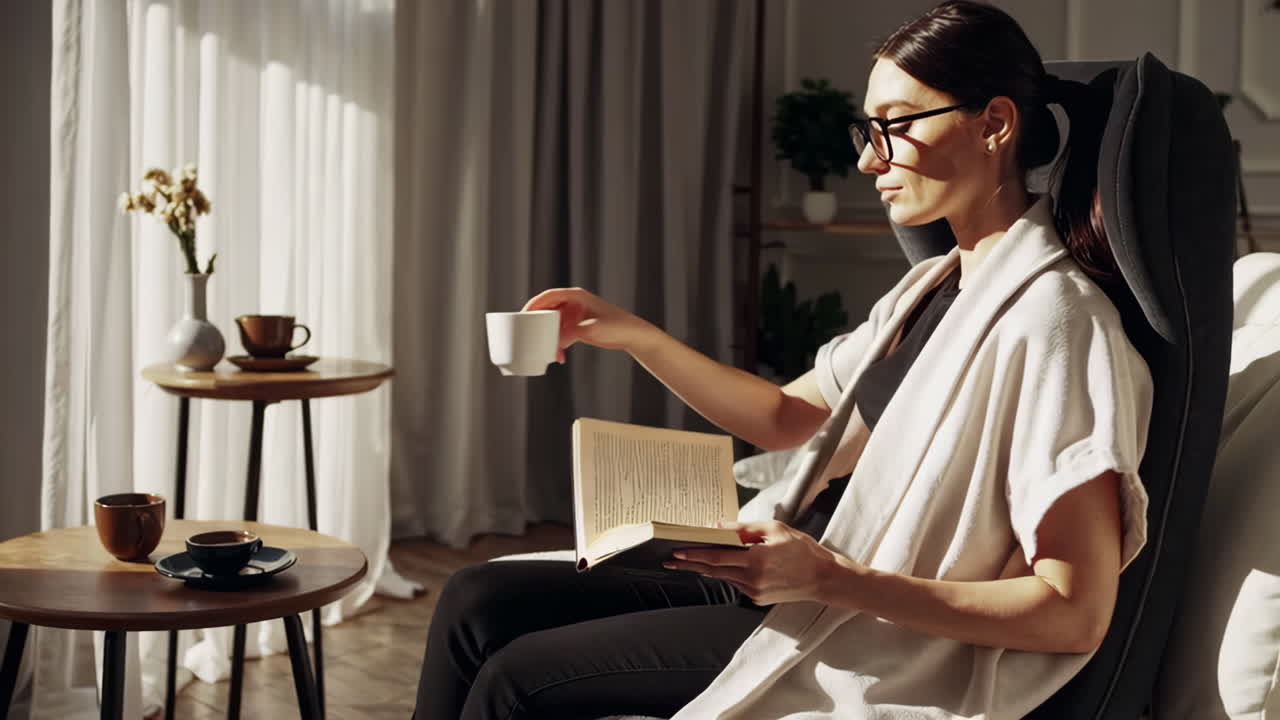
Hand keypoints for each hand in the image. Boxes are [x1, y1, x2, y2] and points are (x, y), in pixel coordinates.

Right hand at [522, 287, 656, 362]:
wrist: (634, 336)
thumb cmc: (617, 327)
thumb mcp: (591, 329)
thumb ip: (570, 333)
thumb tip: (554, 342)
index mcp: (576, 296)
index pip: (548, 296)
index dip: (533, 305)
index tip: (522, 316)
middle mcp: (574, 304)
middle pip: (547, 310)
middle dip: (537, 325)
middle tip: (527, 337)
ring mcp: (575, 316)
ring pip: (553, 325)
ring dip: (547, 338)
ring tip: (546, 352)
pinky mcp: (579, 328)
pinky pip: (561, 335)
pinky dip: (558, 345)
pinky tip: (559, 357)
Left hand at [664, 520, 842, 605]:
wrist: (822, 578)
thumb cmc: (801, 549)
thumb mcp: (774, 529)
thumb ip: (743, 529)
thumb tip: (717, 527)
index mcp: (756, 559)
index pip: (717, 556)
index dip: (695, 554)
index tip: (677, 550)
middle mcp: (752, 579)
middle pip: (714, 570)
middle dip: (691, 563)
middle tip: (671, 559)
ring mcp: (754, 591)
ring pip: (723, 577)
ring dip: (706, 568)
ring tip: (687, 559)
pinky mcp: (757, 598)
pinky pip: (735, 583)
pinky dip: (726, 573)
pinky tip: (719, 565)